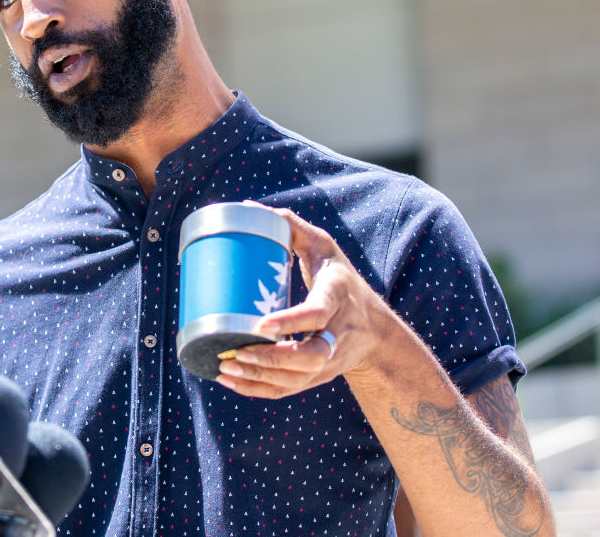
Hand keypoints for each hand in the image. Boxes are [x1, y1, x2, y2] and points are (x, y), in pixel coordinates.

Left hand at [216, 208, 389, 398]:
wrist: (374, 329)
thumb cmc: (340, 280)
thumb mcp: (325, 248)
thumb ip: (293, 228)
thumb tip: (251, 208)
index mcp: (338, 296)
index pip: (317, 313)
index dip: (291, 322)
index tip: (260, 324)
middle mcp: (337, 333)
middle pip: (308, 356)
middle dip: (270, 359)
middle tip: (235, 352)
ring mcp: (329, 360)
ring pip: (296, 379)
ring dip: (259, 377)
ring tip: (225, 368)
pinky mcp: (318, 376)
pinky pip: (289, 389)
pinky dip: (259, 390)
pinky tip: (232, 382)